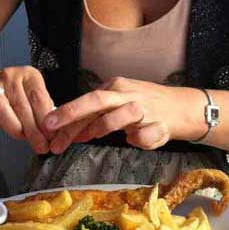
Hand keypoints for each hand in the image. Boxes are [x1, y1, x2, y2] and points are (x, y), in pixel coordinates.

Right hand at [0, 66, 55, 154]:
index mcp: (30, 76)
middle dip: (33, 130)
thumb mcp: (36, 96)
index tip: (51, 137)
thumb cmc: (19, 94)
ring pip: (0, 107)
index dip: (45, 121)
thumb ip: (44, 111)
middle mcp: (11, 76)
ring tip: (22, 137)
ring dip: (13, 126)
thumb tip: (55, 133)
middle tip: (40, 145)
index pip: (39, 99)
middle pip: (22, 106)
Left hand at [43, 77, 194, 154]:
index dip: (65, 115)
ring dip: (104, 126)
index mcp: (115, 88)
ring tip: (90, 136)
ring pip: (122, 114)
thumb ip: (94, 119)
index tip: (47, 127)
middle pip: (97, 101)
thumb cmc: (144, 107)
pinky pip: (146, 134)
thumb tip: (69, 132)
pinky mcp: (161, 124)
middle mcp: (127, 95)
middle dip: (73, 113)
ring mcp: (145, 108)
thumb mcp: (117, 107)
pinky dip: (139, 139)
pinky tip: (134, 141)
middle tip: (53, 128)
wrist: (181, 108)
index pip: (85, 102)